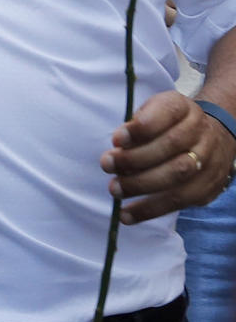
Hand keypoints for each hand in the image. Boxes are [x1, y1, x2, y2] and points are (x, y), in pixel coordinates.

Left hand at [100, 90, 231, 221]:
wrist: (214, 139)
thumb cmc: (170, 126)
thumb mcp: (154, 112)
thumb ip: (137, 126)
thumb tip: (118, 148)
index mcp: (183, 108)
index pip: (168, 111)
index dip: (142, 126)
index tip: (117, 139)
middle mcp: (200, 131)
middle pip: (171, 145)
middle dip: (135, 158)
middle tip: (107, 165)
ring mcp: (208, 160)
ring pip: (177, 175)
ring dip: (141, 185)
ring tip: (115, 189)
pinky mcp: (207, 187)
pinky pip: (179, 202)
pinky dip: (149, 210)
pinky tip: (127, 214)